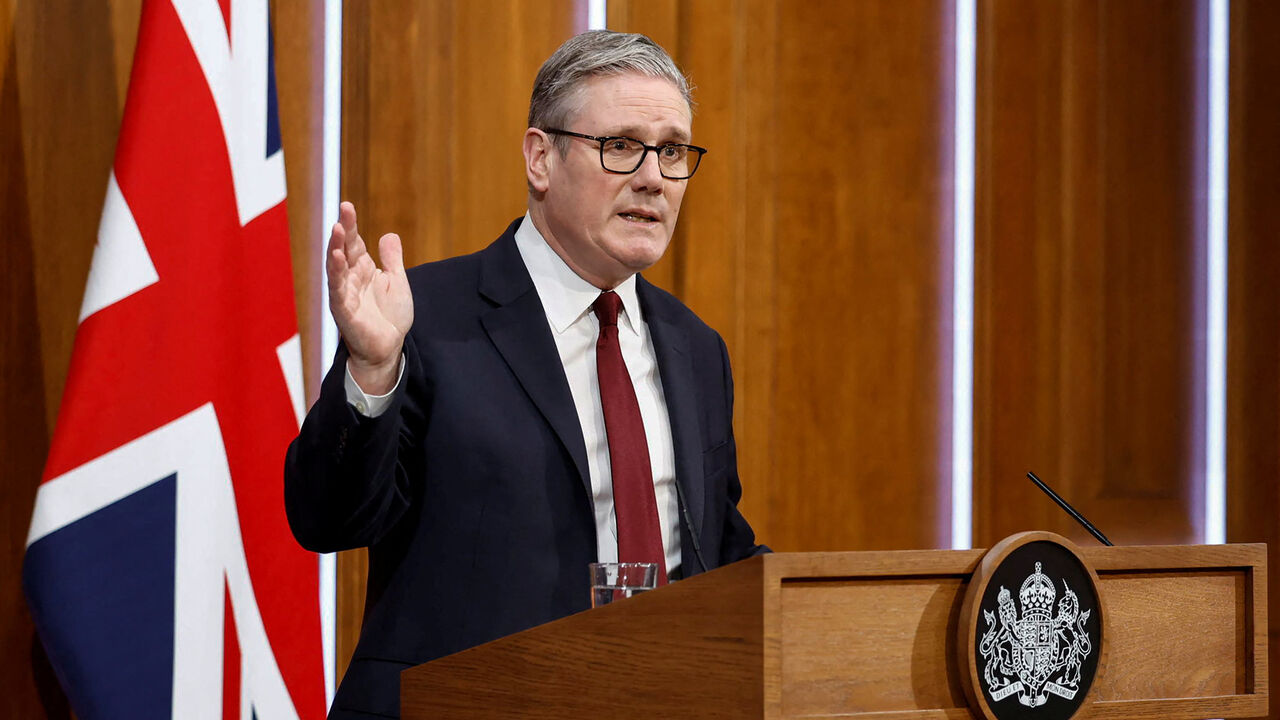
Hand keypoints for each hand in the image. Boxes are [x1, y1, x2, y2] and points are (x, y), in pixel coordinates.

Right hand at [327, 201, 412, 394]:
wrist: (388, 348)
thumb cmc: (389, 317)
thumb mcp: (397, 282)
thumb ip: (392, 260)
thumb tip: (388, 234)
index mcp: (362, 270)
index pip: (354, 243)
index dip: (351, 225)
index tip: (348, 206)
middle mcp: (350, 278)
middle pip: (344, 249)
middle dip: (343, 230)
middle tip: (343, 210)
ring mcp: (345, 294)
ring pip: (336, 267)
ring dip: (336, 248)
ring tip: (337, 229)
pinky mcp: (344, 310)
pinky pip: (338, 289)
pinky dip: (336, 274)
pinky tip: (337, 259)